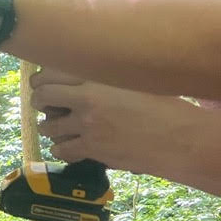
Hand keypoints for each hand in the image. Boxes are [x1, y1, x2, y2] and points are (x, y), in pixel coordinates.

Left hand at [30, 68, 194, 172]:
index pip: (52, 71)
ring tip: (57, 128)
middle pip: (43, 95)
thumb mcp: (137, 81)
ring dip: (49, 127)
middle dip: (40, 101)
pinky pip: (61, 149)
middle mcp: (88, 97)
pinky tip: (71, 147)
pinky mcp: (92, 148)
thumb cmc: (167, 106)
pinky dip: (62, 149)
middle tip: (45, 106)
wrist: (181, 138)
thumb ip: (108, 77)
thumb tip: (90, 75)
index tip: (43, 82)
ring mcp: (88, 124)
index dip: (42, 78)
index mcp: (99, 76)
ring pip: (47, 126)